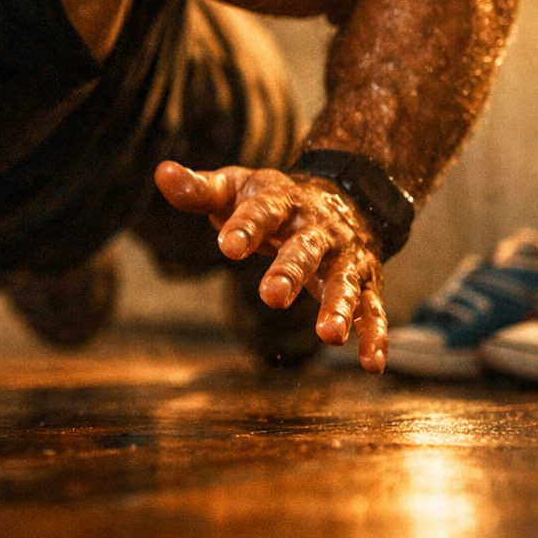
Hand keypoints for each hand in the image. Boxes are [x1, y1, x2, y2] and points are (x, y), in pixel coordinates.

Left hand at [154, 160, 388, 372]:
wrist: (342, 196)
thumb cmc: (271, 201)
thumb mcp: (235, 189)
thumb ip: (199, 190)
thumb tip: (162, 173)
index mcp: (282, 202)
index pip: (262, 211)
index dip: (245, 228)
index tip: (226, 246)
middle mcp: (317, 229)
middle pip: (304, 249)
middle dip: (289, 272)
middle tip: (271, 297)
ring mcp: (344, 257)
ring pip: (344, 282)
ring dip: (339, 307)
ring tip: (329, 336)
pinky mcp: (364, 282)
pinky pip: (372, 309)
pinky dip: (375, 335)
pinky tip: (370, 363)